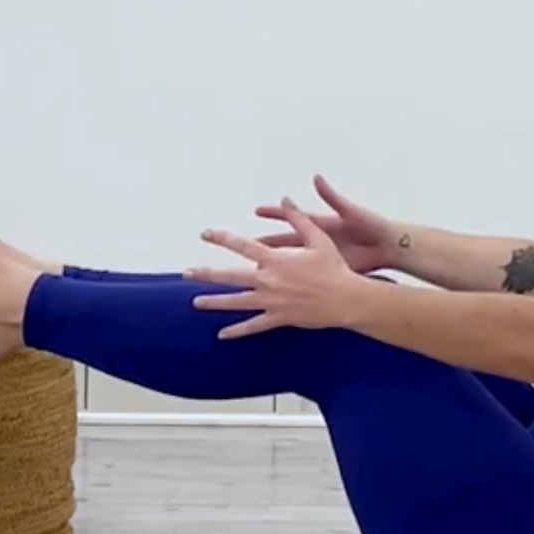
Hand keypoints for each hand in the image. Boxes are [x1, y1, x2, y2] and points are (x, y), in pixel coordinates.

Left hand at [188, 199, 380, 337]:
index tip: (205, 234)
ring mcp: (271, 302)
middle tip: (187, 273)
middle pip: (230, 276)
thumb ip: (299, 219)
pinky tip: (222, 334)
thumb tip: (285, 199)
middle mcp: (268, 280)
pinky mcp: (279, 318)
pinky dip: (237, 331)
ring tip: (196, 302)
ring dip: (214, 302)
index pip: (242, 246)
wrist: (346, 299)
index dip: (222, 238)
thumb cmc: (335, 268)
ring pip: (236, 302)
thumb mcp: (319, 239)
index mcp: (276, 260)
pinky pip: (253, 326)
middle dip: (206, 274)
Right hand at [251, 176, 396, 273]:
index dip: (276, 213)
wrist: (389, 247)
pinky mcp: (329, 270)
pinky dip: (295, 281)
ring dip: (277, 266)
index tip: (257, 211)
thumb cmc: (372, 226)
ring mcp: (322, 257)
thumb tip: (316, 178)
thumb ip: (333, 196)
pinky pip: (308, 276)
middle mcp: (318, 241)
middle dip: (267, 243)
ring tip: (258, 271)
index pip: (293, 218)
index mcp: (322, 224)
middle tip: (246, 244)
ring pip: (293, 262)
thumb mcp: (350, 211)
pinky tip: (282, 288)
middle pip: (287, 242)